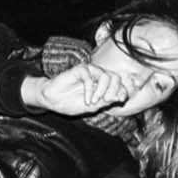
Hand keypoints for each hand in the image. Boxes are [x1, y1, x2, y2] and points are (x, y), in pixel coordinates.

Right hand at [24, 64, 142, 116]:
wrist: (54, 101)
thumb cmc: (72, 103)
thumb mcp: (93, 107)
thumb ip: (106, 101)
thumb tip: (121, 97)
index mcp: (104, 85)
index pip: (120, 84)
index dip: (122, 92)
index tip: (118, 101)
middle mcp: (99, 76)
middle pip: (116, 78)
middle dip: (114, 91)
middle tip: (106, 101)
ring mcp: (90, 72)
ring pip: (105, 76)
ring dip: (101, 91)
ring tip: (92, 101)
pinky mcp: (80, 70)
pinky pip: (90, 77)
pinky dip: (90, 90)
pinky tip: (86, 99)